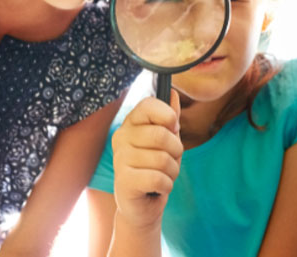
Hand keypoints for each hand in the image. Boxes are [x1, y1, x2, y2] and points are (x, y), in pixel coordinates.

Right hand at [111, 91, 182, 230]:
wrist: (141, 204)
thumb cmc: (154, 168)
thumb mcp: (167, 141)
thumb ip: (169, 118)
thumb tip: (173, 93)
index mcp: (131, 123)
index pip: (149, 105)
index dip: (168, 116)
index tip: (172, 128)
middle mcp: (121, 137)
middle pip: (162, 135)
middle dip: (176, 151)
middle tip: (170, 160)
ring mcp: (120, 158)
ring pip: (163, 159)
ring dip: (172, 172)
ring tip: (163, 175)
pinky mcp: (123, 181)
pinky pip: (158, 178)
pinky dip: (166, 186)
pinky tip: (158, 188)